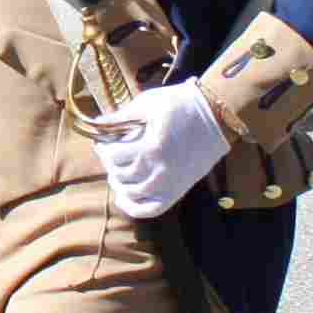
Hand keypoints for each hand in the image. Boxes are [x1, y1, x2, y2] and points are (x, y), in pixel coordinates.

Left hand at [94, 77, 229, 217]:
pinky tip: (123, 197)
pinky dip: (133, 207)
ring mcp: (170, 184)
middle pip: (120, 175)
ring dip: (118, 183)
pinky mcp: (178, 190)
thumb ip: (121, 116)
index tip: (102, 142)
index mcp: (151, 147)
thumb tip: (96, 123)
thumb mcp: (149, 103)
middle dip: (110, 163)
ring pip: (131, 193)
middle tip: (110, 153)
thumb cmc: (180, 104)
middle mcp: (159, 171)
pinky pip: (151, 209)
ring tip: (116, 170)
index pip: (113, 156)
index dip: (103, 149)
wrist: (216, 115)